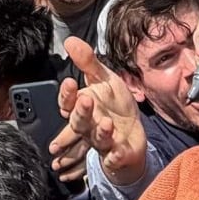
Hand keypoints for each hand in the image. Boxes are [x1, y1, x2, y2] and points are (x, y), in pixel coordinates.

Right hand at [61, 39, 151, 187]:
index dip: (67, 95)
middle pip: (79, 122)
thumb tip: (70, 40)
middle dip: (81, 113)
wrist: (131, 135)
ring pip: (96, 140)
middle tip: (85, 100)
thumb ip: (87, 62)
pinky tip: (118, 152)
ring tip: (106, 124)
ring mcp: (102, 142)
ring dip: (100, 133)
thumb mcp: (104, 79)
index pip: (68, 102)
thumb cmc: (114, 106)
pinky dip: (116, 157)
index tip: (70, 83)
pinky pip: (114, 158)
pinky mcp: (117, 156)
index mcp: (83, 107)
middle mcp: (89, 127)